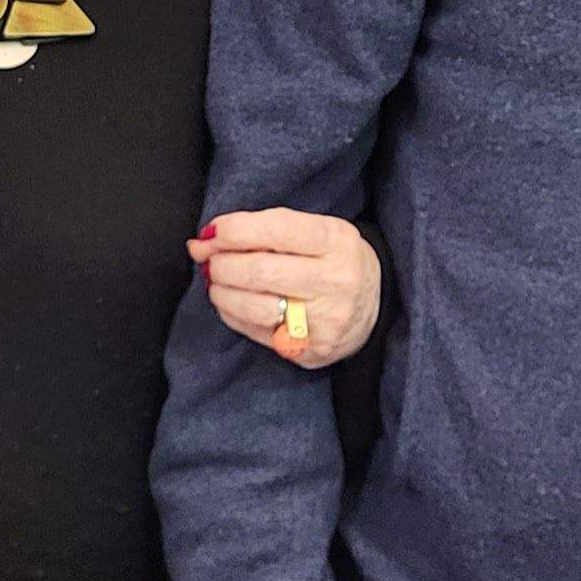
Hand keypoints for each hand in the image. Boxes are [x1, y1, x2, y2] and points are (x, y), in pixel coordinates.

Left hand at [188, 208, 380, 369]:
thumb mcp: (317, 231)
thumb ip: (266, 230)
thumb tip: (206, 240)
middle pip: (261, 271)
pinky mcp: (312, 351)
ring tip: (216, 282)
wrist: (375, 305)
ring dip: (221, 292)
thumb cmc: (333, 259)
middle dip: (222, 264)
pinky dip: (232, 315)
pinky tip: (230, 303)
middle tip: (208, 260)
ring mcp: (326, 321)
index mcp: (337, 241)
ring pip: (256, 307)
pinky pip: (257, 333)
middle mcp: (336, 281)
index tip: (210, 234)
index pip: (278, 230)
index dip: (235, 230)